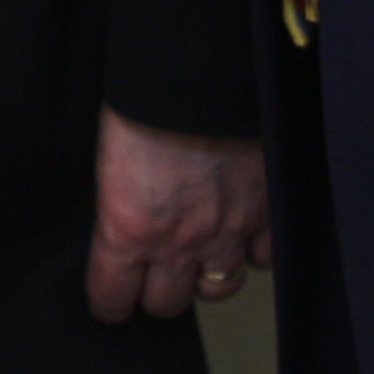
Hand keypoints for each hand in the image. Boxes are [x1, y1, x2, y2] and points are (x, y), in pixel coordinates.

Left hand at [84, 106, 269, 322]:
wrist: (202, 70)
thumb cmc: (145, 101)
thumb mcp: (109, 162)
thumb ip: (119, 207)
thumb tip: (121, 230)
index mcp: (128, 230)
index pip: (112, 299)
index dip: (109, 301)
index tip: (111, 296)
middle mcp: (177, 243)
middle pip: (166, 304)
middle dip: (157, 290)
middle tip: (155, 271)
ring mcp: (227, 231)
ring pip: (218, 288)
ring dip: (206, 276)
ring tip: (200, 254)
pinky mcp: (265, 211)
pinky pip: (264, 258)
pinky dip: (254, 251)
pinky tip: (242, 233)